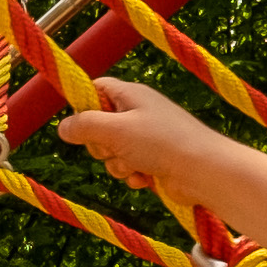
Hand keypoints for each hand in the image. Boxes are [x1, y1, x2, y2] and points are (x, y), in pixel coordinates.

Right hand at [56, 89, 242, 199]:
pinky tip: (145, 178)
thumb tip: (63, 128)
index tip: (80, 123)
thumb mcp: (115, 130)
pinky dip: (132, 175)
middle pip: (98, 126)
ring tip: (135, 165)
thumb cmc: (162, 142)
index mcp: (130, 95)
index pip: (97, 88)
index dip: (84, 104)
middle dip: (100, 144)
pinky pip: (127, 167)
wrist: (204, 171)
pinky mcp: (152, 160)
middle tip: (114, 147)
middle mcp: (138, 113)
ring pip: (111, 152)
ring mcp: (146, 137)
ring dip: (117, 164)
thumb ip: (84, 126)